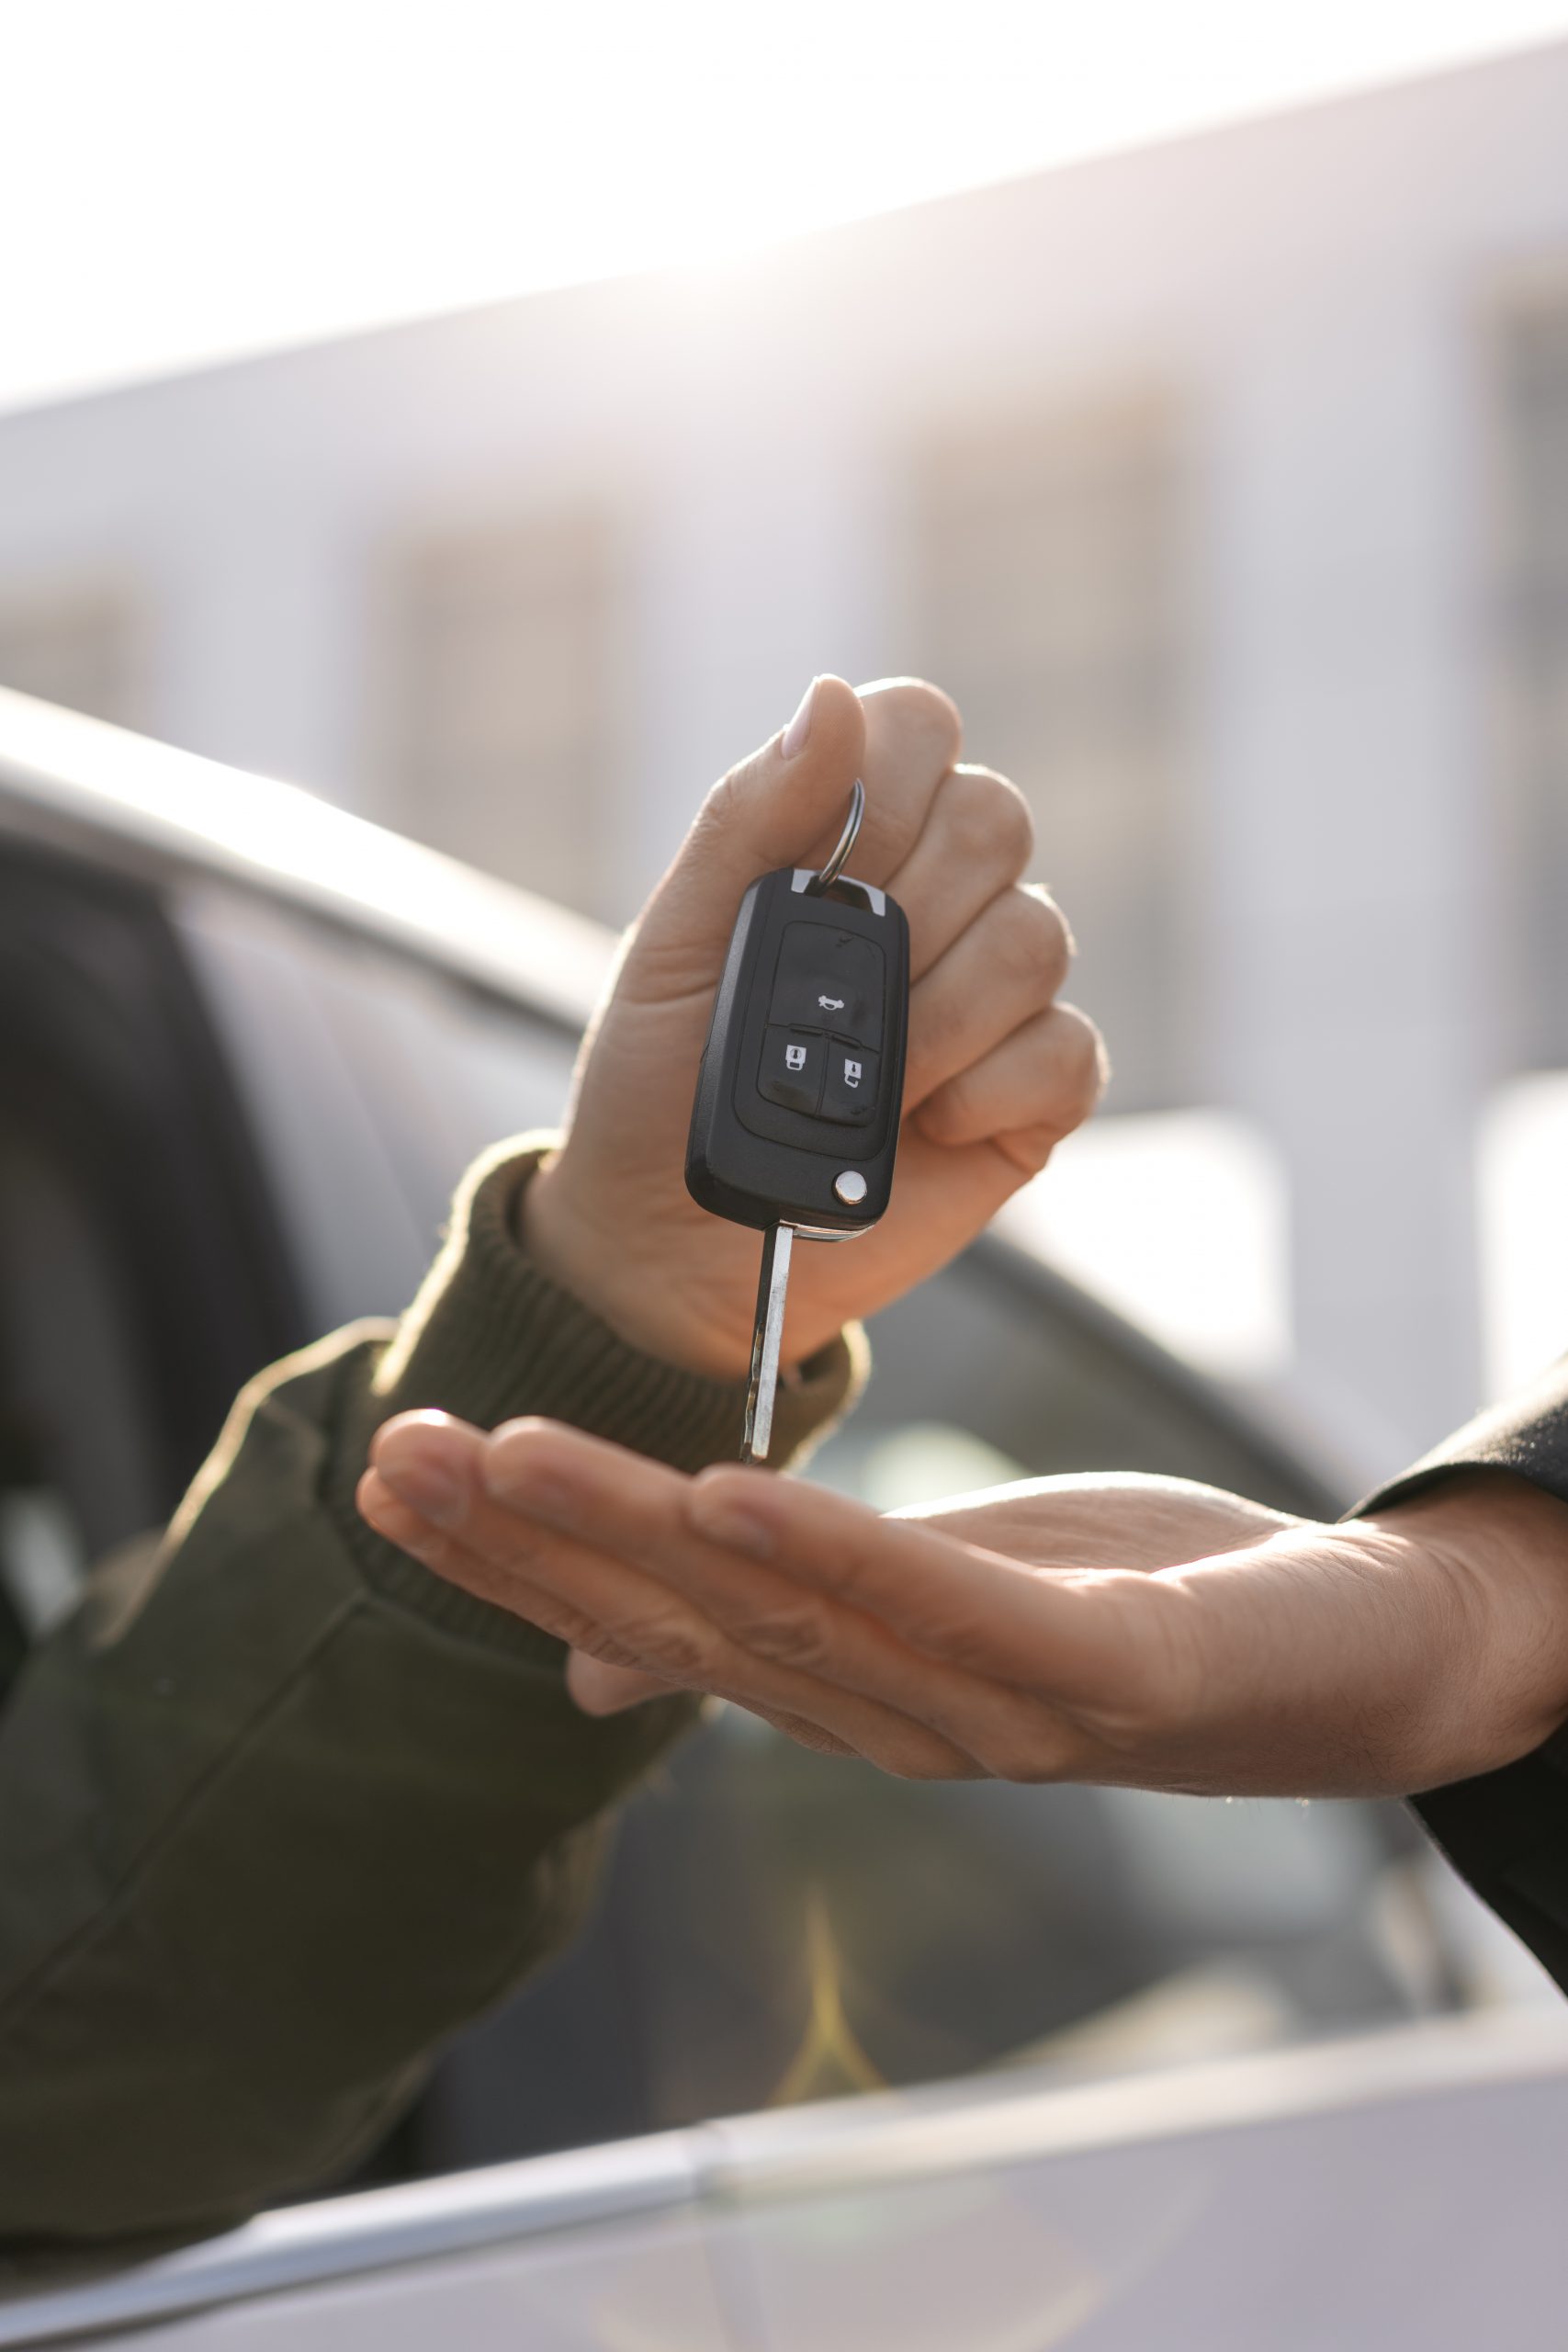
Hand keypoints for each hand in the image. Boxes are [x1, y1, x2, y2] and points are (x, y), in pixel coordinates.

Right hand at [358, 1419, 1567, 1798]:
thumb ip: (764, 1611)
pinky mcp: (1100, 1673)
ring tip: (518, 1456)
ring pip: (787, 1618)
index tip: (399, 1469)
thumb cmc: (1113, 1610)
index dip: (515, 1555)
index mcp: (839, 1685)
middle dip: (534, 1538)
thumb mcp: (917, 1597)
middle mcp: (893, 1717)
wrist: (1338, 1654)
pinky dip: (832, 1560)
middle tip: (403, 1459)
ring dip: (639, 1536)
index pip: (647, 1619)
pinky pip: (946, 1615)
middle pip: (685, 1623)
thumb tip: (587, 1660)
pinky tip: (730, 1495)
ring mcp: (994, 1710)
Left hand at [523, 675, 1102, 1377]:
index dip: (893, 779)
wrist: (668, 1248)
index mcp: (842, 840)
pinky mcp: (1030, 1094)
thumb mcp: (677, 948)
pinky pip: (1068, 1052)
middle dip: (908, 912)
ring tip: (865, 1081)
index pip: (921, 729)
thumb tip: (831, 698)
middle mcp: (932, 899)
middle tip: (832, 996)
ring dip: (940, 1016)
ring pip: (1038, 937)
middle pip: (997, 820)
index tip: (831, 868)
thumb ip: (751, 820)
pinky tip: (921, 1125)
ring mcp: (990, 997)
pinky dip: (989, 1091)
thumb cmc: (659, 1087)